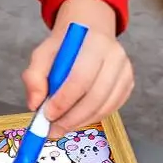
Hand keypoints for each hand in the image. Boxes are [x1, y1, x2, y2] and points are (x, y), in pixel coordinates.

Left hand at [23, 0, 133, 133]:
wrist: (89, 33)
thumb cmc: (64, 47)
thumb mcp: (42, 54)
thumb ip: (34, 77)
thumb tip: (35, 104)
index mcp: (94, 43)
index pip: (80, 78)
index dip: (64, 101)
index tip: (47, 115)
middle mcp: (115, 56)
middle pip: (96, 96)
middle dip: (72, 118)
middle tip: (53, 129)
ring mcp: (125, 71)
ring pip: (104, 106)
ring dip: (81, 121)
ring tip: (61, 127)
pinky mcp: (128, 85)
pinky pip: (111, 109)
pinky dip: (92, 118)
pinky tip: (76, 119)